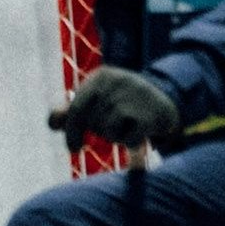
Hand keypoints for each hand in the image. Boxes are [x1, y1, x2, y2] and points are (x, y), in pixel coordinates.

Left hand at [48, 65, 178, 155]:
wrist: (171, 99)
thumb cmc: (125, 103)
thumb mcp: (98, 102)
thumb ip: (71, 112)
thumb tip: (53, 122)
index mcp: (101, 77)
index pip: (75, 109)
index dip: (71, 131)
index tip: (73, 149)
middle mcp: (118, 82)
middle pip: (91, 122)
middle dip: (99, 132)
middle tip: (113, 129)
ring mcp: (135, 96)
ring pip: (108, 132)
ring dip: (115, 137)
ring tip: (128, 127)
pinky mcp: (150, 114)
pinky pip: (127, 140)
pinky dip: (131, 142)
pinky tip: (140, 134)